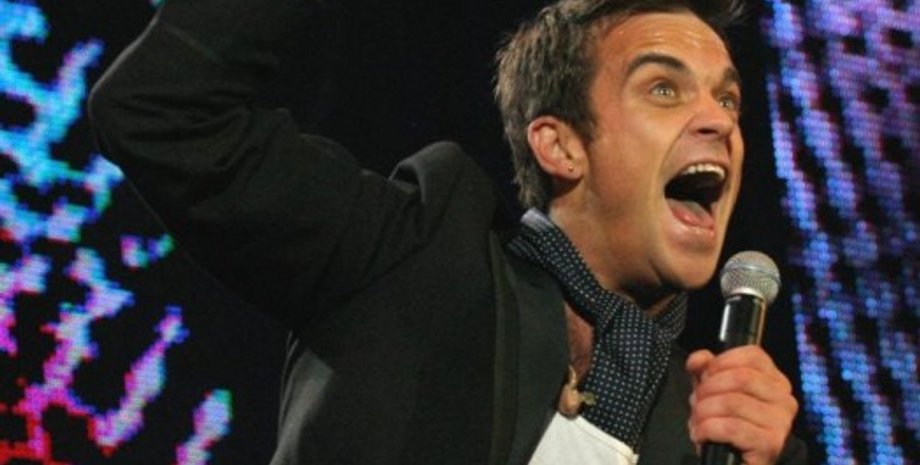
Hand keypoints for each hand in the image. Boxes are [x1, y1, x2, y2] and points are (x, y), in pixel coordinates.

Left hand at [686, 346, 797, 464]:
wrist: (738, 462)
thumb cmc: (730, 423)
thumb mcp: (715, 391)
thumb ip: (706, 370)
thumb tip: (699, 359)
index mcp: (774, 380)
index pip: (753, 355)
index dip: (721, 362)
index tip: (704, 376)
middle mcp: (783, 399)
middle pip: (740, 378)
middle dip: (708, 388)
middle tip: (696, 402)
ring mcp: (780, 422)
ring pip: (733, 402)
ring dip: (704, 411)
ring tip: (697, 421)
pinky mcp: (770, 444)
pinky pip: (731, 427)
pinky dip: (708, 429)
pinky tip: (701, 434)